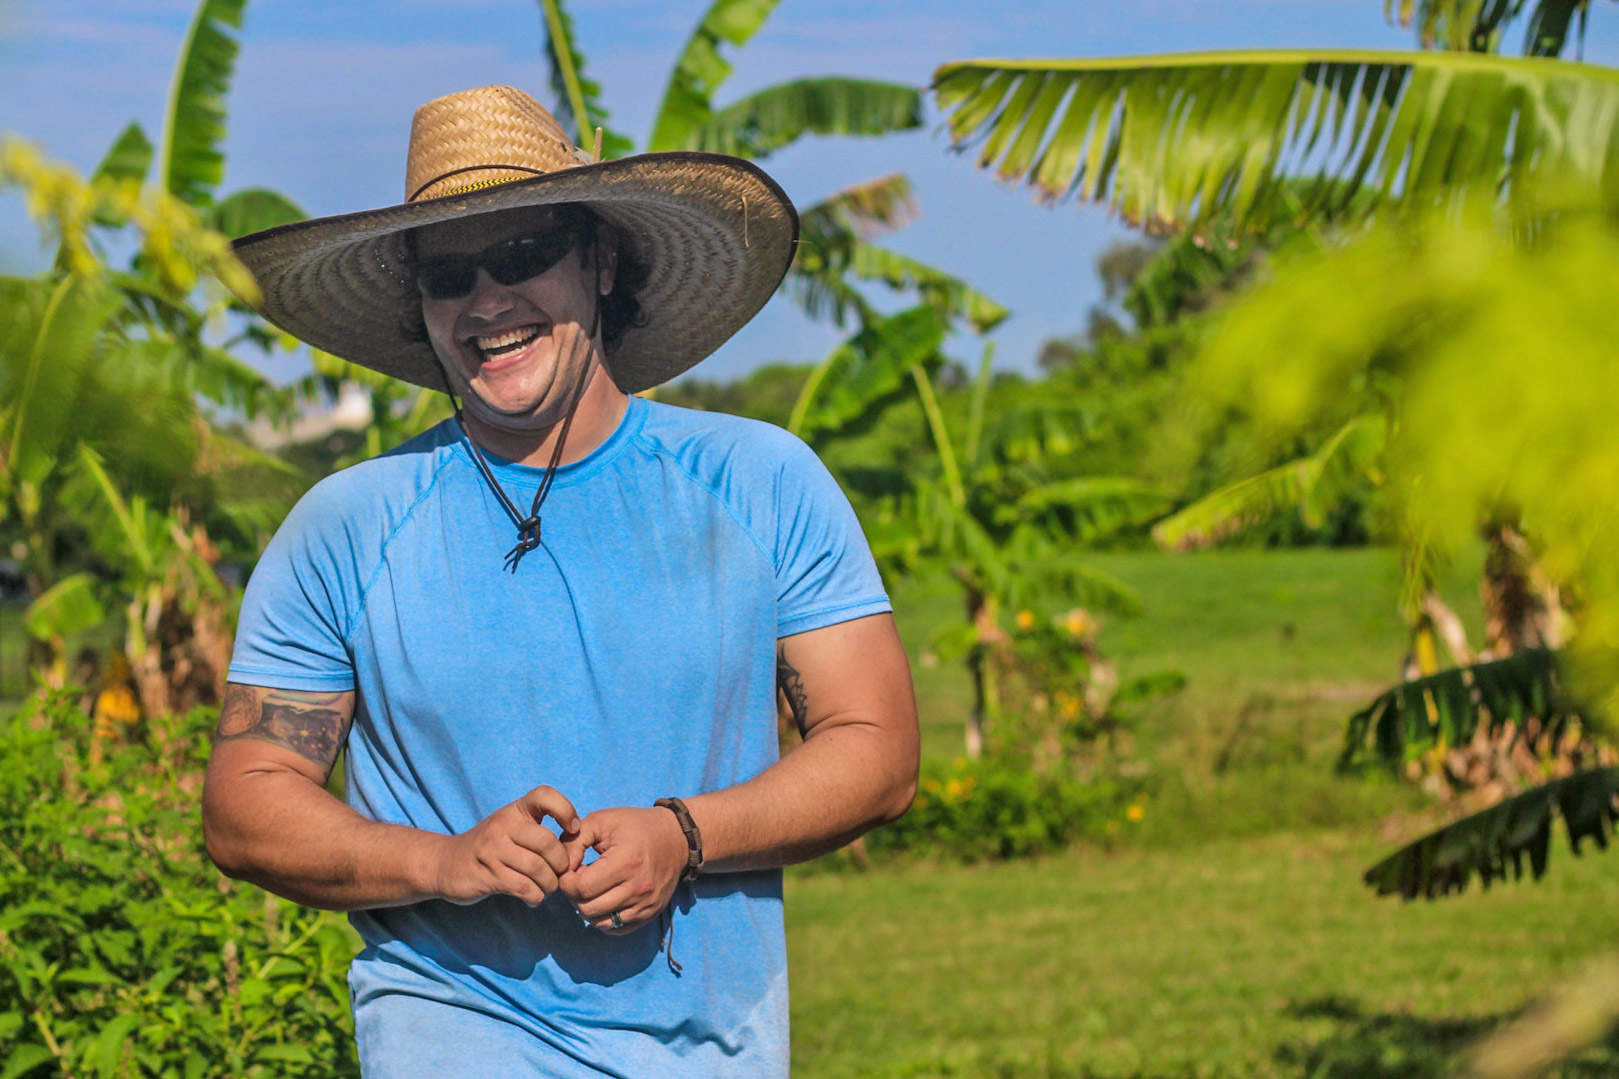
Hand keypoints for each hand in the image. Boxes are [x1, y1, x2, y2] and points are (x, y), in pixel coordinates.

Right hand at [429, 786, 581, 906]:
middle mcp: (503, 825)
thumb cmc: (490, 847)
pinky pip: (523, 887)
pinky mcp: (486, 874)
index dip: (565, 810)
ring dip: (549, 884)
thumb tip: (575, 846)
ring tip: (546, 888)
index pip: (544, 795)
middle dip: (561, 864)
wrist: (445, 863)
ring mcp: (492, 849)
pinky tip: (533, 897)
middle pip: (547, 842)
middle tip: (558, 874)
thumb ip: (538, 832)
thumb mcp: (510, 828)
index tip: (573, 830)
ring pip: (537, 868)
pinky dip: (535, 896)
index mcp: (514, 810)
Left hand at [560, 806, 687, 933]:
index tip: (571, 868)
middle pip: (587, 908)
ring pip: (599, 922)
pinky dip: (603, 918)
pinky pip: (616, 929)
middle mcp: (638, 888)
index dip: (567, 880)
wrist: (676, 839)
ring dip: (587, 908)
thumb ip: (574, 841)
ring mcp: (645, 905)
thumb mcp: (602, 821)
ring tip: (592, 888)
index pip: (582, 888)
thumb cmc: (635, 826)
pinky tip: (605, 899)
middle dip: (575, 895)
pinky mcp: (649, 915)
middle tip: (580, 878)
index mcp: (626, 862)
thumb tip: (561, 867)